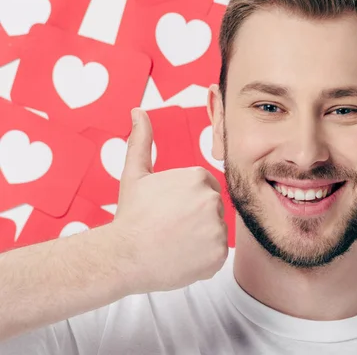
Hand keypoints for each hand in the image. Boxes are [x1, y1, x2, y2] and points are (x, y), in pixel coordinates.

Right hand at [110, 108, 228, 294]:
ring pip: (216, 231)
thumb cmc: (130, 216)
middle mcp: (211, 199)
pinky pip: (218, 253)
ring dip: (201, 238)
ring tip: (175, 243)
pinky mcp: (220, 253)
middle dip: (196, 218)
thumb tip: (138, 111)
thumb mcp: (134, 175)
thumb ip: (141, 141)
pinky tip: (183, 257)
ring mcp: (217, 227)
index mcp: (196, 177)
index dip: (187, 202)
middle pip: (212, 208)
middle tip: (171, 229)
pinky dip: (204, 258)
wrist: (123, 257)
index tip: (169, 212)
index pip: (205, 188)